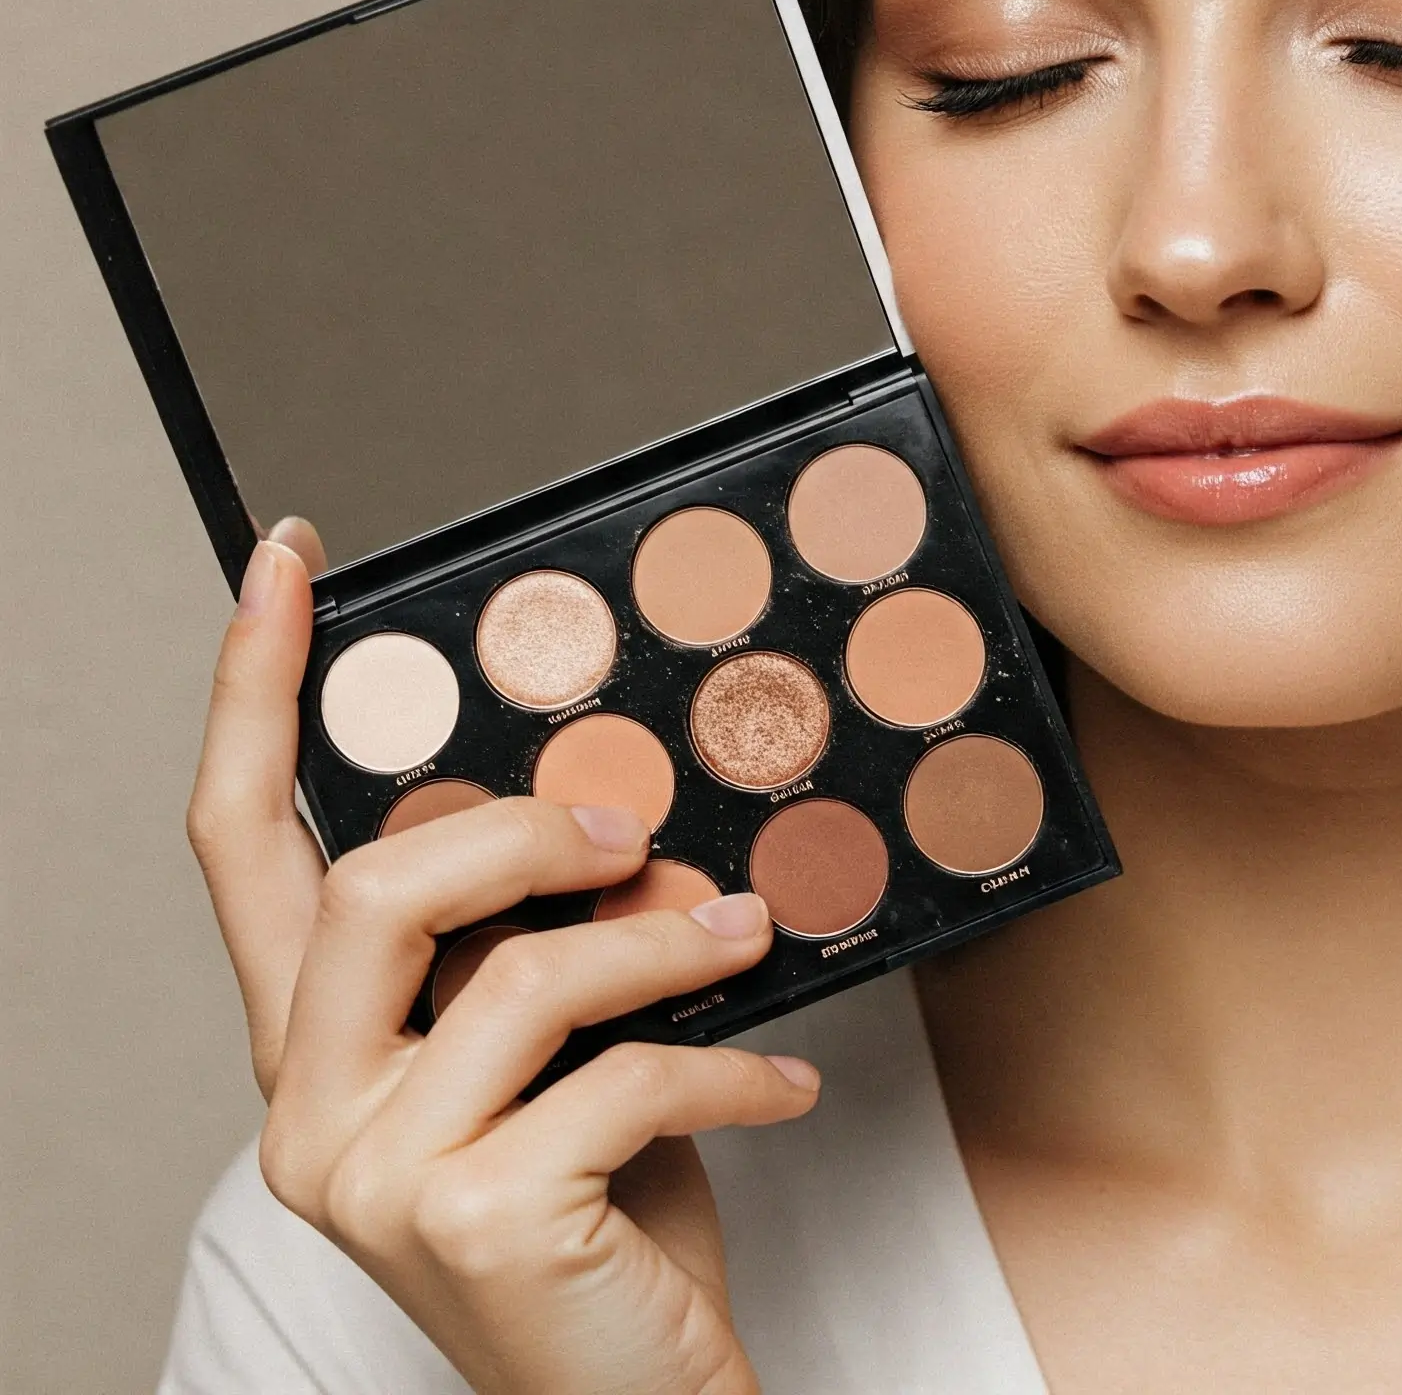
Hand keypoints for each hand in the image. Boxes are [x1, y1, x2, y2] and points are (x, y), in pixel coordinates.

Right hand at [187, 521, 818, 1394]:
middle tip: (637, 830)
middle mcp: (306, 1108)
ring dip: (664, 943)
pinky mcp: (470, 1223)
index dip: (255, 689)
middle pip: (377, 882)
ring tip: (751, 938)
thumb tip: (615, 812)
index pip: (239, 841)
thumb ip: (537, 937)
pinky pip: (620, 1077)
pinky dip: (726, 1065)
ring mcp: (373, 1175)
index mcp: (314, 1044)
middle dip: (527, 830)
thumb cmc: (594, 1215)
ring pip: (518, 973)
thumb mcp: (552, 1054)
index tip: (290, 562)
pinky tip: (780, 1082)